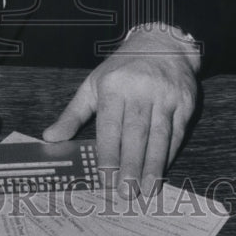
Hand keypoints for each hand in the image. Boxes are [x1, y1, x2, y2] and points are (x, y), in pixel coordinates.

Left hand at [42, 28, 199, 197]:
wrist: (162, 43)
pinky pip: (176, 132)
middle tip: (125, 192)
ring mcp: (165, 95)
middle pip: (135, 134)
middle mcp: (140, 90)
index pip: (110, 126)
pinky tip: (163, 170)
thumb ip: (72, 114)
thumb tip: (50, 138)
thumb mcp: (93, 85)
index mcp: (113, 86)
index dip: (108, 154)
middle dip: (130, 166)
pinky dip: (170, 154)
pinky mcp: (185, 101)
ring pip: (159, 136)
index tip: (105, 179)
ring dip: (153, 166)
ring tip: (147, 190)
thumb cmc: (122, 69)